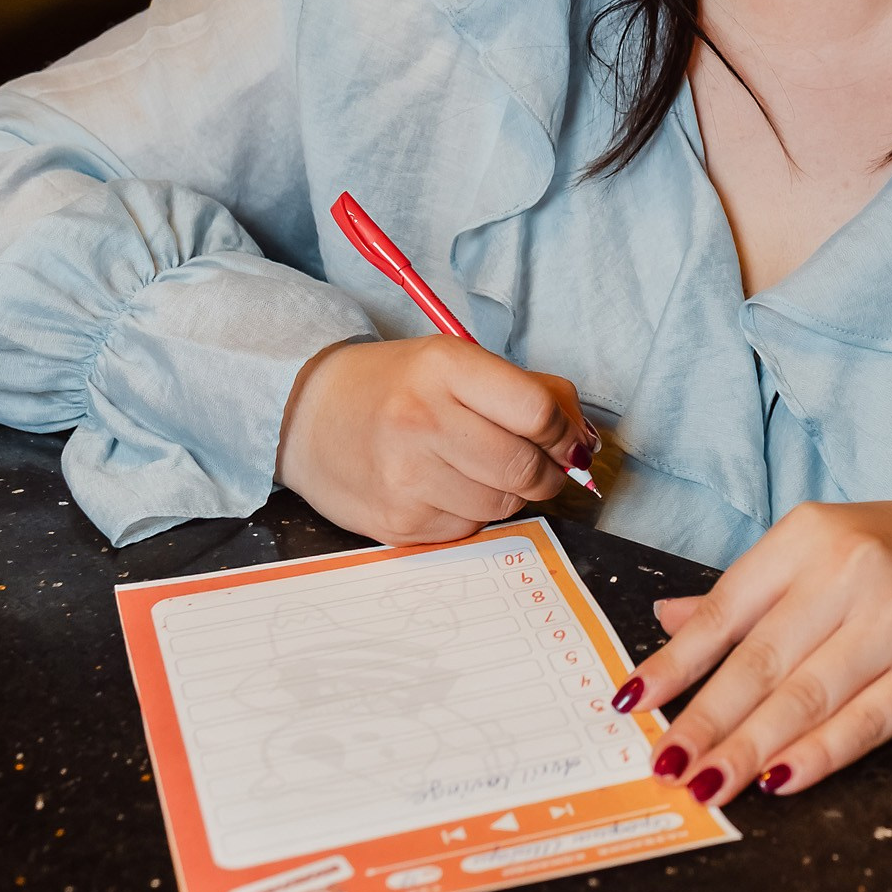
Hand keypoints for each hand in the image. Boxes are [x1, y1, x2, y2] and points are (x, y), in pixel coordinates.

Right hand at [276, 336, 597, 544]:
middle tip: (542, 465)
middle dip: (548, 472)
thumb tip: (584, 440)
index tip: (568, 439)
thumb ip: (527, 392)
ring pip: (503, 504)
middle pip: (525, 467)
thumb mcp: (456, 363)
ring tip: (480, 469)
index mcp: (445, 366)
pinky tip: (445, 488)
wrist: (308, 416)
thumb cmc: (395, 386)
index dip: (564, 432)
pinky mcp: (399, 523)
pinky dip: (472, 513)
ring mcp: (407, 477)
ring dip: (508, 493)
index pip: (536, 411)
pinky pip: (468, 528)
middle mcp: (423, 419)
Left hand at [615, 500, 891, 802]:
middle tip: (661, 766)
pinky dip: (818, 755)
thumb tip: (669, 619)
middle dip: (702, 721)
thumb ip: (748, 589)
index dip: (674, 663)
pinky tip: (779, 781)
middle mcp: (849, 570)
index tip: (630, 704)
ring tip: (703, 785)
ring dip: (746, 749)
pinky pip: (865, 721)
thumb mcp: (826, 548)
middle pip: (759, 661)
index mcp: (810, 534)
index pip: (726, 609)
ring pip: (804, 697)